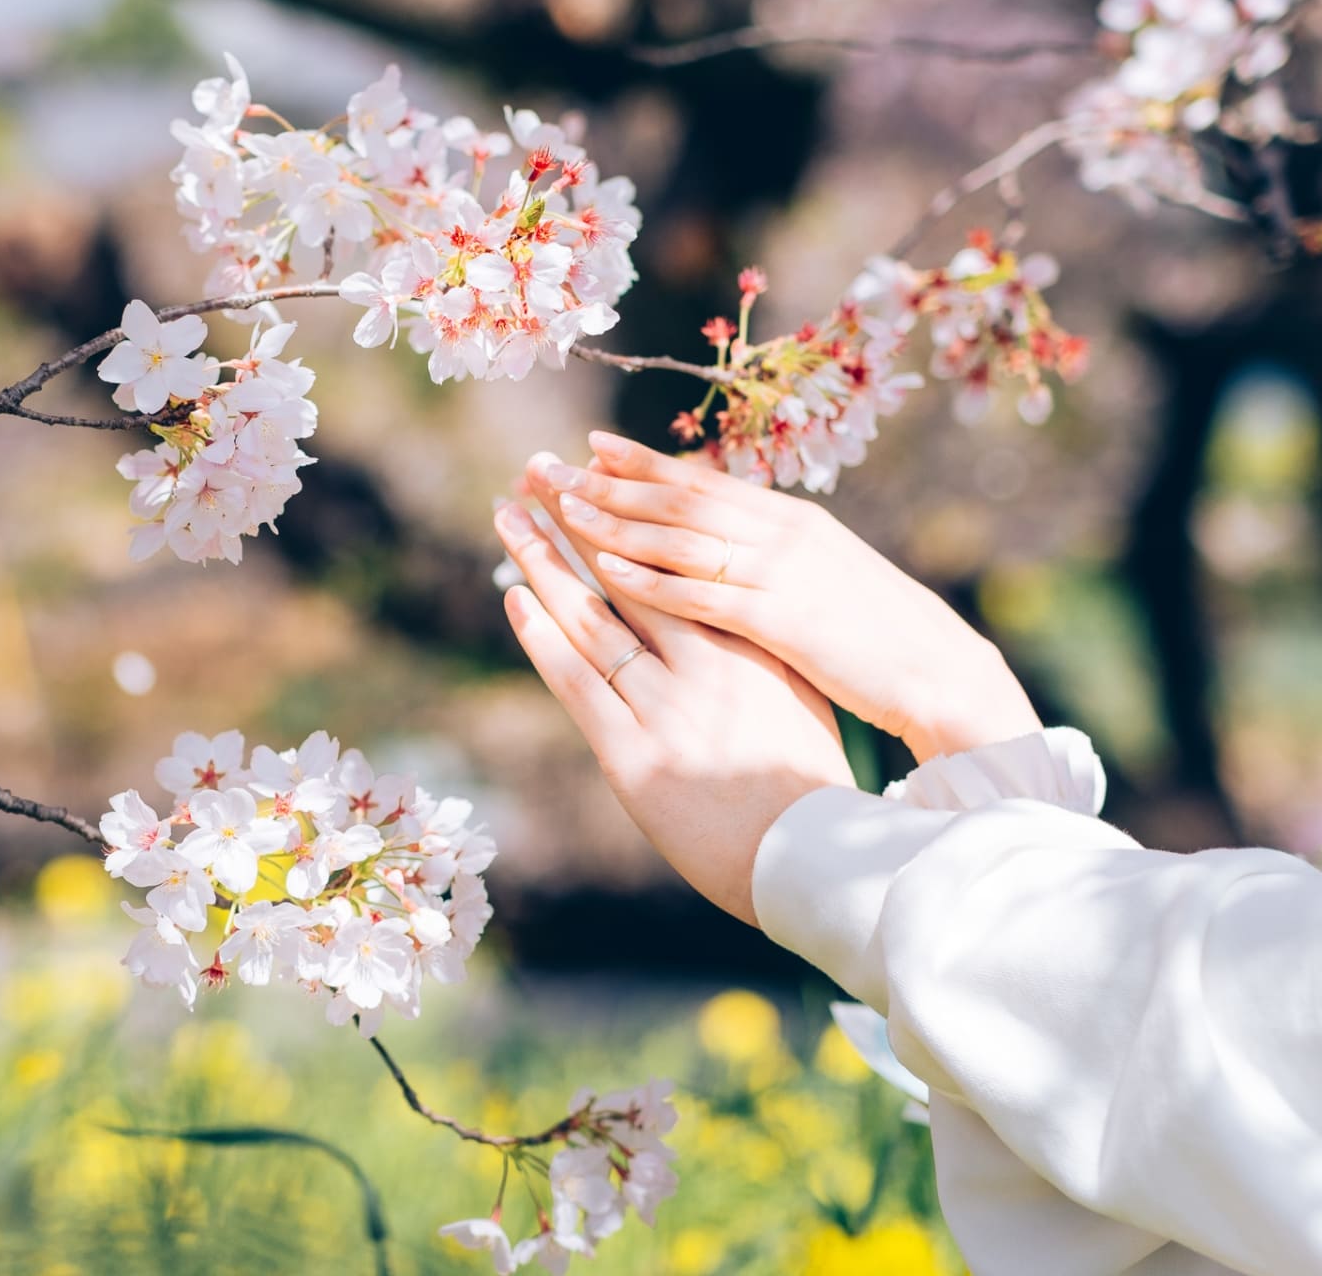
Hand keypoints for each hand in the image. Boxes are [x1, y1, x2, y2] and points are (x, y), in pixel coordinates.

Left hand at [494, 465, 854, 925]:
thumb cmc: (809, 777)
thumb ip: (759, 640)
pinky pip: (577, 681)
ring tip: (509, 514)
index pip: (677, 552)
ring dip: (543, 560)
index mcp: (749, 637)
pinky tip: (514, 597)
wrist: (812, 856)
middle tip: (534, 468)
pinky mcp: (633, 753)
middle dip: (576, 513)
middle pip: (625, 569)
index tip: (596, 465)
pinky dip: (542, 636)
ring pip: (592, 616)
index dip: (629, 505)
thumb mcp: (798, 688)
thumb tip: (733, 596)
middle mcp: (705, 660)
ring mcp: (667, 704)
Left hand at [530, 433, 1040, 762]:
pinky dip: (652, 578)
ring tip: (561, 507)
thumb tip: (730, 543)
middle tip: (548, 465)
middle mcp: (781, 532)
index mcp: (792, 520)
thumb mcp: (824, 577)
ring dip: (616, 519)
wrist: (939, 669)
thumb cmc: (881, 633)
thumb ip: (774, 556)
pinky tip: (605, 570)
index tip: (591, 446)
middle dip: (609, 480)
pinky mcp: (781, 618)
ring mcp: (781, 572)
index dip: (643, 462)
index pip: (703, 482)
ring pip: (681, 535)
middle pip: (679, 496)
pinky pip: (702, 592)